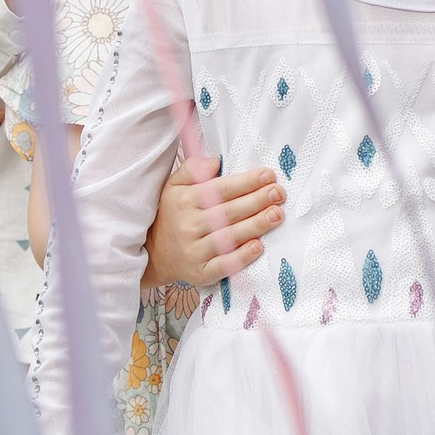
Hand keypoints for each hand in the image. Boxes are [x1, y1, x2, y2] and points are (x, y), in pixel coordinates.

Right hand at [144, 158, 283, 287]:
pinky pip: (224, 265)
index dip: (246, 182)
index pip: (220, 189)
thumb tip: (214, 162)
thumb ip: (192, 170)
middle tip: (279, 193)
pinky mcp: (201, 272)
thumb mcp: (174, 187)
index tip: (268, 175)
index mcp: (185, 201)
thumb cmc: (173, 215)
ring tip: (277, 214)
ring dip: (256, 225)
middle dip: (257, 201)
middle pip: (229, 212)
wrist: (155, 254)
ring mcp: (195, 251)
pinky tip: (258, 246)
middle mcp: (189, 226)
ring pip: (229, 237)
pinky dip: (242, 256)